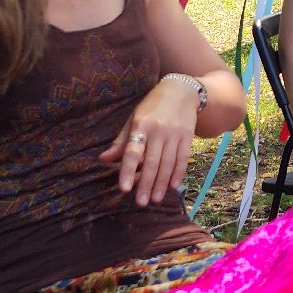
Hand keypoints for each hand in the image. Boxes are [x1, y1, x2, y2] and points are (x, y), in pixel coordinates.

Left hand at [98, 77, 199, 206]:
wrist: (181, 90)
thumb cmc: (152, 107)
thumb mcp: (134, 119)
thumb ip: (121, 141)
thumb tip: (103, 160)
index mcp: (142, 125)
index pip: (133, 152)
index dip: (128, 171)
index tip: (124, 189)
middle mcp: (159, 131)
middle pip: (152, 162)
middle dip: (146, 184)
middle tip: (141, 202)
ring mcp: (175, 134)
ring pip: (168, 163)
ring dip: (162, 183)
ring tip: (156, 199)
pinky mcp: (188, 136)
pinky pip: (183, 158)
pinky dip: (179, 173)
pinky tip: (174, 186)